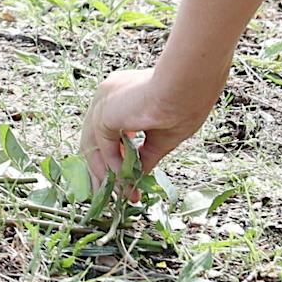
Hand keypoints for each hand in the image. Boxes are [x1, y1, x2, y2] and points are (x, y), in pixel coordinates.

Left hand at [79, 66, 211, 188]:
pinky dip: (113, 166)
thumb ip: (146, 154)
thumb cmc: (186, 103)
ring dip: (106, 172)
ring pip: (94, 143)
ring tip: (120, 194)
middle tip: (107, 193)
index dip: (114, 155)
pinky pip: (103, 147)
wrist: (187, 87)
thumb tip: (138, 176)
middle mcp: (111, 94)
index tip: (124, 178)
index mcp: (125, 94)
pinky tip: (126, 180)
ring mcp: (104, 101)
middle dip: (100, 168)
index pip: (109, 128)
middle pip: (95, 137)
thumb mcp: (164, 135)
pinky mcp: (104, 112)